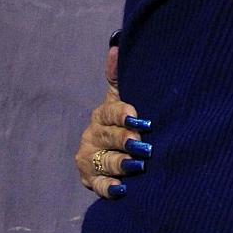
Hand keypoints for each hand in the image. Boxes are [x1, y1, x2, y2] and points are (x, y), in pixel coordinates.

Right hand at [74, 44, 151, 199]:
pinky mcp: (90, 179)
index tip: (139, 119)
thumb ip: (120, 76)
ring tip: (138, 166)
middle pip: (108, 137)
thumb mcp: (124, 96)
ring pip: (103, 161)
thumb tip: (116, 44)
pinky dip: (109, 187)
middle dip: (125, 141)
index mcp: (103, 114)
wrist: (120, 149)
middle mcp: (93, 135)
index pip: (111, 112)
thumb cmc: (128, 118)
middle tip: (143, 146)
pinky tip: (122, 188)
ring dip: (120, 164)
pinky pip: (97, 185)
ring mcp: (90, 158)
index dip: (124, 115)